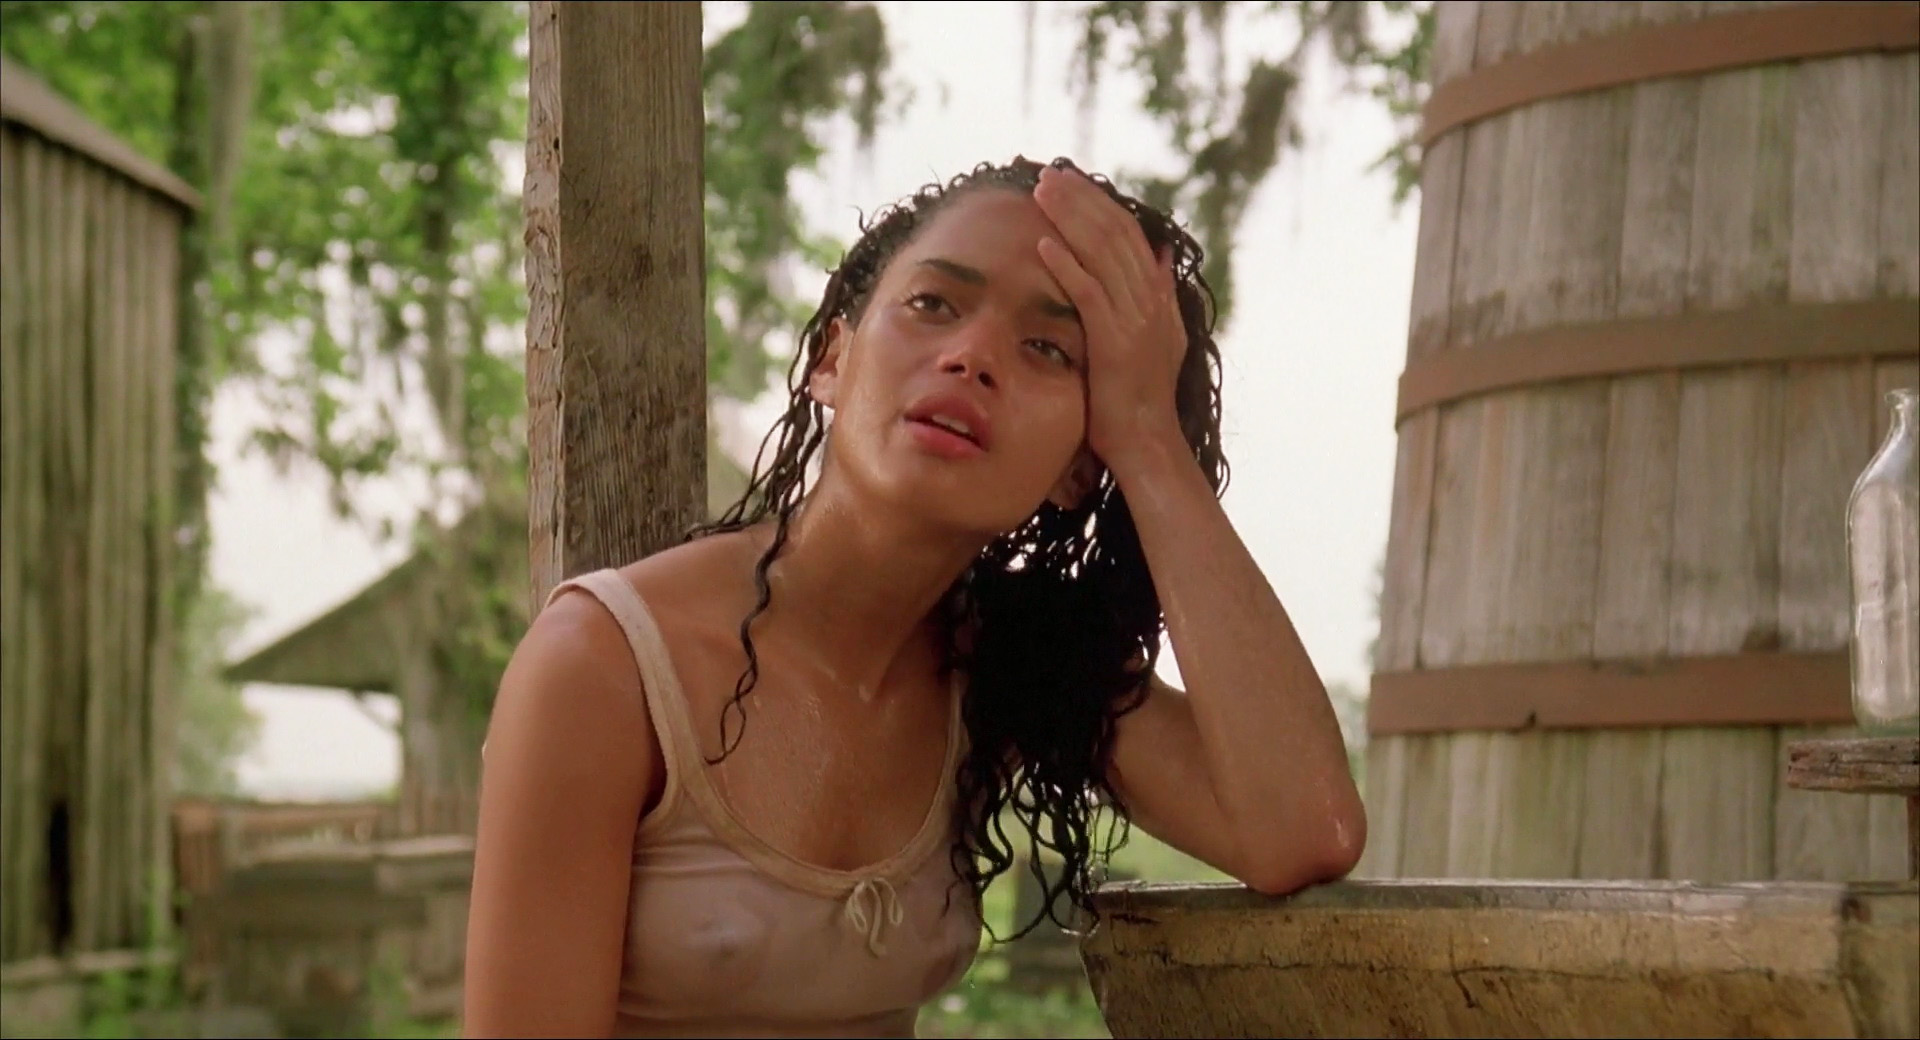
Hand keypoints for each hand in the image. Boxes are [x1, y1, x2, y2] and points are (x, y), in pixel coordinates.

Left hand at [1032, 166, 1187, 470]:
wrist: (1148, 445)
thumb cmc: (1141, 399)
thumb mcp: (1160, 339)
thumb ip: (1160, 296)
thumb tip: (1162, 257)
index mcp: (1154, 296)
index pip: (1126, 234)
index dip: (1097, 203)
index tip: (1068, 180)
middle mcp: (1148, 300)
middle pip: (1113, 233)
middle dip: (1079, 199)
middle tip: (1047, 172)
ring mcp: (1134, 320)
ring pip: (1102, 255)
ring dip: (1070, 220)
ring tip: (1042, 193)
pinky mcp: (1115, 342)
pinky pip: (1089, 295)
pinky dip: (1067, 268)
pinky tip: (1044, 245)